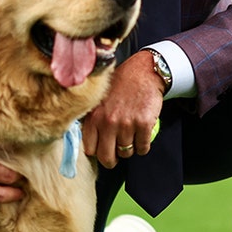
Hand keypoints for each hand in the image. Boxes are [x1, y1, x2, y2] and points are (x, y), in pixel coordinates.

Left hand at [82, 50, 164, 168]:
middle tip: (117, 153)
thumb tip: (88, 143)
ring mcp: (126, 124)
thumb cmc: (120, 85)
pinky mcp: (143, 124)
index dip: (97, 151)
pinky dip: (143, 145)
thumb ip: (92, 120)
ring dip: (130, 148)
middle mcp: (108, 122)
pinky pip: (143, 148)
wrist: (143, 72)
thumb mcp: (98, 101)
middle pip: (107, 158)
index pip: (90, 149)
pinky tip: (142, 135)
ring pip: (126, 153)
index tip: (102, 149)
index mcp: (93, 117)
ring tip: (131, 136)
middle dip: (112, 160)